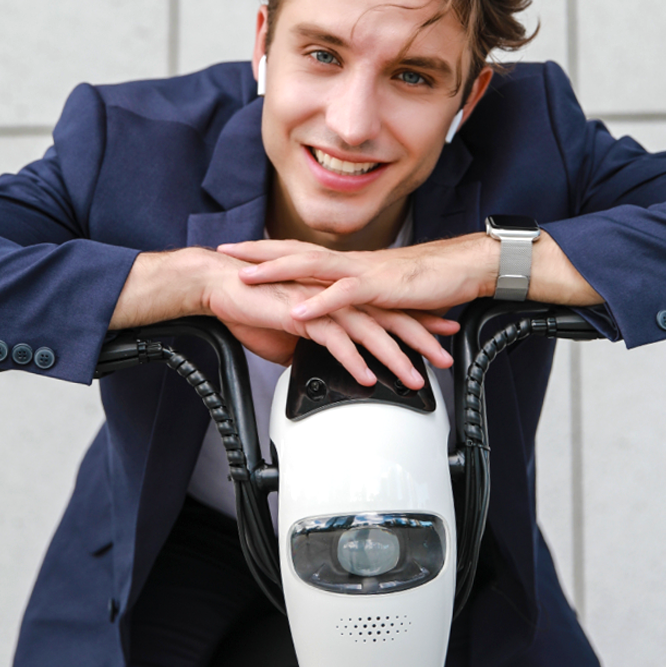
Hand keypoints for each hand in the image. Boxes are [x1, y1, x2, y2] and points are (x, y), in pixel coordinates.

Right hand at [110, 248, 455, 387]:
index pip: (385, 310)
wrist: (220, 286)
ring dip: (394, 358)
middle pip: (388, 319)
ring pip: (369, 332)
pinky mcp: (302, 315)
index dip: (416, 321)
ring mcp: (321, 304)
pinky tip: (368, 378)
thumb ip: (312, 345)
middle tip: (445, 359)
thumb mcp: (291, 332)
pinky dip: (354, 361)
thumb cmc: (253, 305)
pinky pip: (334, 341)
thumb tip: (320, 365)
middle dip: (421, 340)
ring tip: (413, 380)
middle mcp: (336, 297)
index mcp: (337, 297)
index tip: (442, 334)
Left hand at [218, 229, 604, 313]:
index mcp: (349, 263)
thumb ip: (357, 303)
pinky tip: (297, 310)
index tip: (237, 250)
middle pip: (294, 250)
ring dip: (275, 271)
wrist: (465, 269)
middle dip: (257, 251)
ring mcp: (364, 272)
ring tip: (244, 278)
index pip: (299, 251)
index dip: (266, 250)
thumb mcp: (383, 296)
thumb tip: (336, 314)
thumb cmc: (427, 283)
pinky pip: (344, 296)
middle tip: (223, 251)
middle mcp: (351, 262)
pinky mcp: (381, 288)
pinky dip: (318, 302)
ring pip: (311, 267)